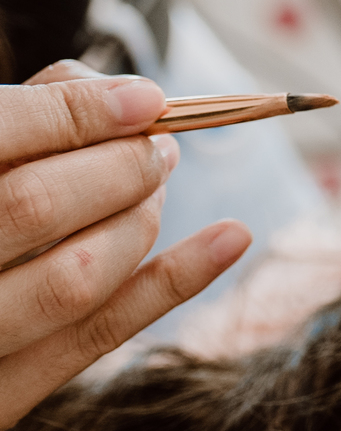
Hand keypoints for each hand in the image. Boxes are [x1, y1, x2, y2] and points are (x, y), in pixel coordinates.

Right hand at [0, 61, 251, 430]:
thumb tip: (124, 95)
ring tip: (159, 177)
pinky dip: (174, 282)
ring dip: (141, 218)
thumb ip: (22, 120)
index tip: (145, 99)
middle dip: (119, 166)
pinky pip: (99, 336)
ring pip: (75, 276)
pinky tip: (229, 239)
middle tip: (158, 144)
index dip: (78, 112)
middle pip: (37, 206)